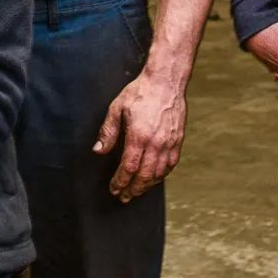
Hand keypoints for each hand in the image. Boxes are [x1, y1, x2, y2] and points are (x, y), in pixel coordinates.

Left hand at [93, 67, 185, 203]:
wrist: (166, 81)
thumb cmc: (140, 92)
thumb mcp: (117, 108)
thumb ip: (108, 131)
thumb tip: (98, 150)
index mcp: (139, 136)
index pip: (129, 168)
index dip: (120, 181)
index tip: (114, 188)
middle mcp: (156, 143)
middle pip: (144, 176)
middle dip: (133, 189)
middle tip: (124, 197)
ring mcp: (169, 143)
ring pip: (158, 173)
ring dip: (147, 185)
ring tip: (137, 191)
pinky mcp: (178, 140)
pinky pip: (171, 164)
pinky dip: (161, 175)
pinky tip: (154, 178)